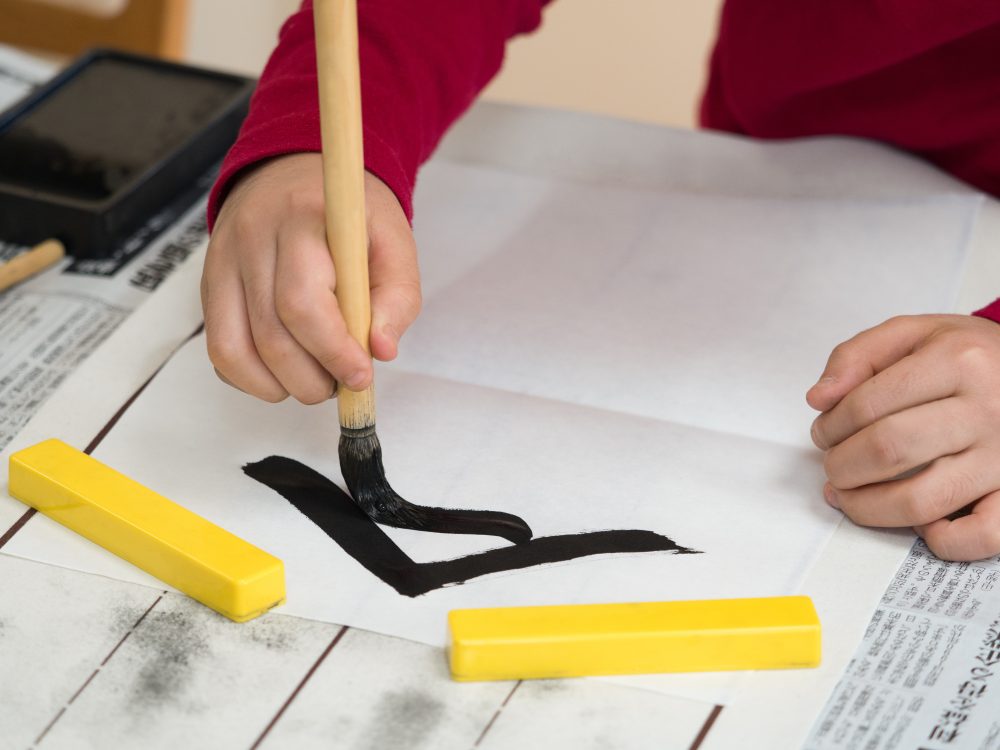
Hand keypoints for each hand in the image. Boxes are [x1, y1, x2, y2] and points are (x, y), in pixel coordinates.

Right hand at [202, 153, 421, 403]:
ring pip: (233, 349)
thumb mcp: (394, 243)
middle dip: (312, 379)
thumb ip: (397, 297)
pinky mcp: (209, 285)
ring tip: (316, 380)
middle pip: (269, 334)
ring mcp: (221, 262)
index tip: (361, 375)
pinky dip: (251, 377)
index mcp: (302, 220)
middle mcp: (251, 239)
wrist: (299, 175)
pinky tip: (285, 371)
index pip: (302, 302)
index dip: (333, 351)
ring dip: (280, 386)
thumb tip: (382, 350)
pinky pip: (218, 349)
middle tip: (343, 383)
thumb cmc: (351, 216)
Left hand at [807, 314, 999, 560]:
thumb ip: (857, 356)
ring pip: (921, 500)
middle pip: (888, 451)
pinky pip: (983, 534)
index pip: (867, 405)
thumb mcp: (913, 332)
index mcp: (957, 362)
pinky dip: (944, 540)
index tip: (824, 433)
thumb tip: (819, 399)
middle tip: (834, 465)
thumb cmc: (970, 355)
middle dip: (842, 465)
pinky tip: (920, 524)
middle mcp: (986, 410)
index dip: (830, 427)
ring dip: (868, 507)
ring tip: (850, 496)